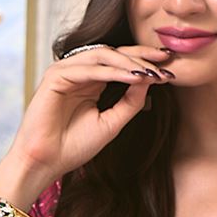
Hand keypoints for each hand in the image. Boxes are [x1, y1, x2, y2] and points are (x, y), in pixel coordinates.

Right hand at [0, 42, 172, 196]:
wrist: (47, 163)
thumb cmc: (74, 146)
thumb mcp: (112, 122)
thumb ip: (130, 101)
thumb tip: (151, 79)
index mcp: (89, 81)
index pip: (119, 62)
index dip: (144, 61)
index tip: (169, 67)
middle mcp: (77, 72)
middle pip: (113, 53)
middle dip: (141, 56)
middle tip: (165, 60)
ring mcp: (64, 72)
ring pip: (102, 56)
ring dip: (129, 63)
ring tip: (151, 72)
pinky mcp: (54, 77)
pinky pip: (89, 69)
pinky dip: (112, 72)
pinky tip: (133, 78)